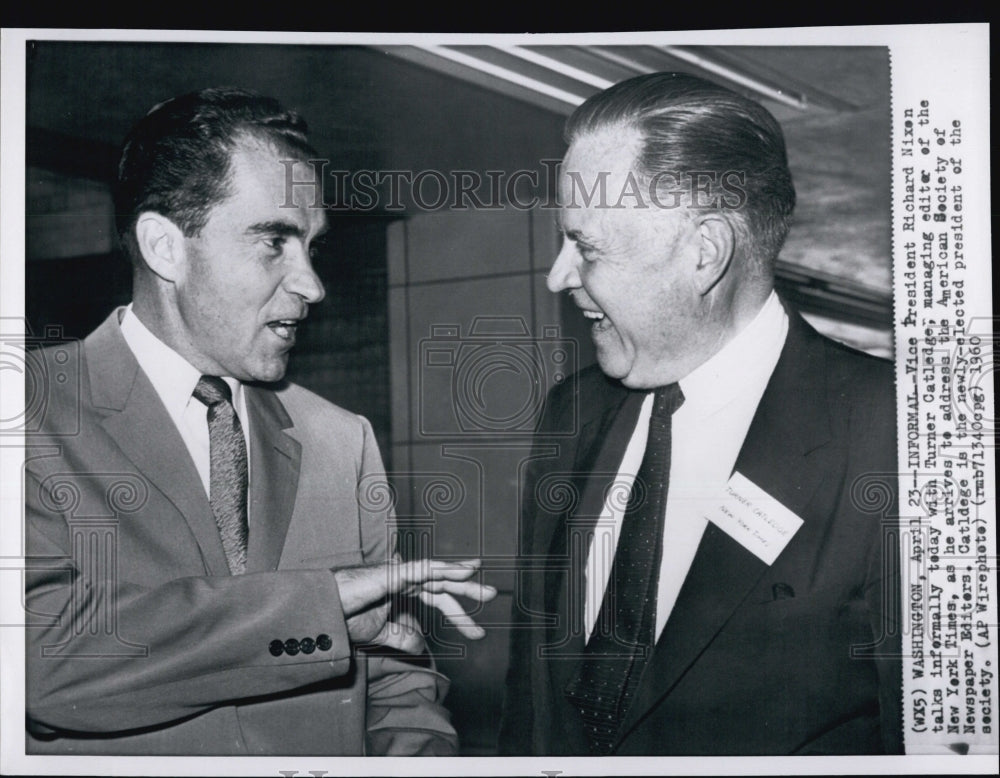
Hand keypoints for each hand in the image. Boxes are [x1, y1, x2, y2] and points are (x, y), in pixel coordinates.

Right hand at [333, 558, 495, 650]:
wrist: (324, 610)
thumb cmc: (345, 616)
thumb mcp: (381, 633)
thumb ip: (402, 637)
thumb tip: (422, 647)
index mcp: (403, 591)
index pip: (438, 600)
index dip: (458, 614)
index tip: (477, 632)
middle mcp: (405, 579)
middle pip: (444, 584)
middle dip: (468, 591)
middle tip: (493, 596)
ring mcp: (399, 573)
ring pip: (439, 573)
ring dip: (464, 578)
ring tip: (487, 587)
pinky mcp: (392, 573)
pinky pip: (424, 569)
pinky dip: (446, 569)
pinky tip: (465, 571)